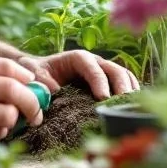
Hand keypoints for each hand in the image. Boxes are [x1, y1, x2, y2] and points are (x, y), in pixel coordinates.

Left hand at [16, 51, 138, 99]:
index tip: (103, 97)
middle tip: (123, 105)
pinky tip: (133, 109)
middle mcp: (95, 63)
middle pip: (114, 70)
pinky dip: (132, 94)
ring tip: (133, 108)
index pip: (92, 67)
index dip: (99, 81)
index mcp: (78, 58)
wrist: (40, 72)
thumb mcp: (33, 71)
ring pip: (124, 76)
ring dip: (131, 90)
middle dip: (121, 86)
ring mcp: (104, 72)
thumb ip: (40, 77)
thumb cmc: (37, 71)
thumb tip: (54, 89)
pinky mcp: (108, 83)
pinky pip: (126, 85)